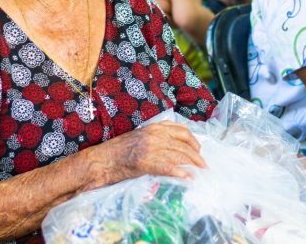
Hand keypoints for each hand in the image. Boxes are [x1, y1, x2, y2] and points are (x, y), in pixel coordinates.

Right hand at [90, 121, 205, 184]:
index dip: (193, 141)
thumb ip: (156, 136)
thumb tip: (174, 145)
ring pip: (179, 155)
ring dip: (192, 165)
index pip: (181, 131)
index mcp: (154, 127)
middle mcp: (154, 135)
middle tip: (203, 165)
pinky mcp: (145, 162)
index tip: (198, 149)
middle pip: (183, 144)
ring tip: (199, 172)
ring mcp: (150, 148)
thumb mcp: (140, 136)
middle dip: (196, 156)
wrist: (102, 160)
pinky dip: (180, 173)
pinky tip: (187, 178)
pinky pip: (168, 167)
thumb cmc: (119, 150)